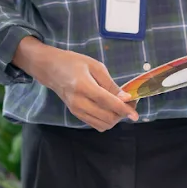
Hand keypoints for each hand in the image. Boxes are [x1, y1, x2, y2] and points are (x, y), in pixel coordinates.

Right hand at [15, 38, 138, 130]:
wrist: (50, 69)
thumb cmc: (73, 62)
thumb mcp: (95, 66)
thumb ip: (110, 84)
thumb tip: (126, 98)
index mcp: (83, 86)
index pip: (107, 103)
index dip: (124, 110)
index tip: (136, 115)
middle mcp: (78, 102)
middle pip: (107, 117)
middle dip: (122, 114)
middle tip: (130, 103)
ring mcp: (76, 111)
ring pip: (103, 124)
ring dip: (115, 118)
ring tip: (121, 106)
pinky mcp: (76, 115)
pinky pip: (96, 124)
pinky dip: (107, 120)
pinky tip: (110, 109)